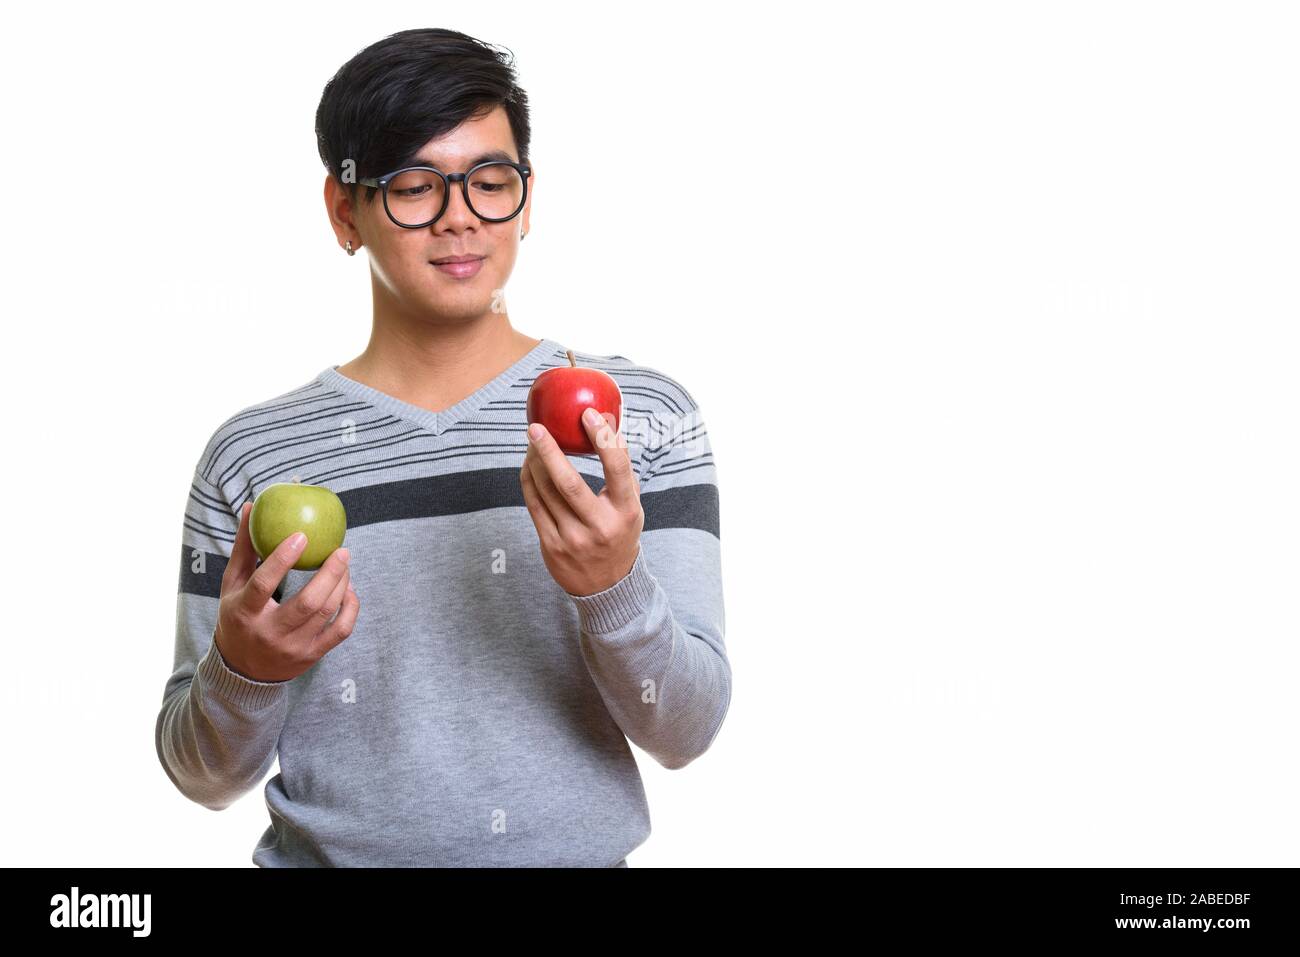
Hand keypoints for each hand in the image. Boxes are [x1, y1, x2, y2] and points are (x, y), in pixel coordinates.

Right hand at [212, 501, 359, 682]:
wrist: (242, 670)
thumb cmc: (237, 617)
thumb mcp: (232, 585)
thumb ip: (244, 548)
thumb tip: (250, 507)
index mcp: (244, 613)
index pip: (263, 585)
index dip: (282, 559)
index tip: (302, 535)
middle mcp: (270, 633)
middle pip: (308, 603)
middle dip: (330, 573)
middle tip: (342, 550)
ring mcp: (294, 648)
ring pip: (327, 614)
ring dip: (341, 584)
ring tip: (344, 563)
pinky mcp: (312, 656)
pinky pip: (341, 631)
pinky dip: (350, 607)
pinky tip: (349, 590)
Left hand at [520, 406, 644, 595]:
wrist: (606, 585)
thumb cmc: (619, 532)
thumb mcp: (631, 505)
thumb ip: (622, 470)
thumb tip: (609, 422)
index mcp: (625, 512)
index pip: (616, 468)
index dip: (603, 438)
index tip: (588, 414)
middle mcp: (599, 526)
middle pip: (568, 482)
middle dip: (549, 450)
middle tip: (536, 427)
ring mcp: (572, 538)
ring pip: (545, 491)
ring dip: (535, 462)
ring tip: (533, 442)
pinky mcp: (551, 545)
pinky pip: (534, 505)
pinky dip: (529, 480)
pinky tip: (529, 464)